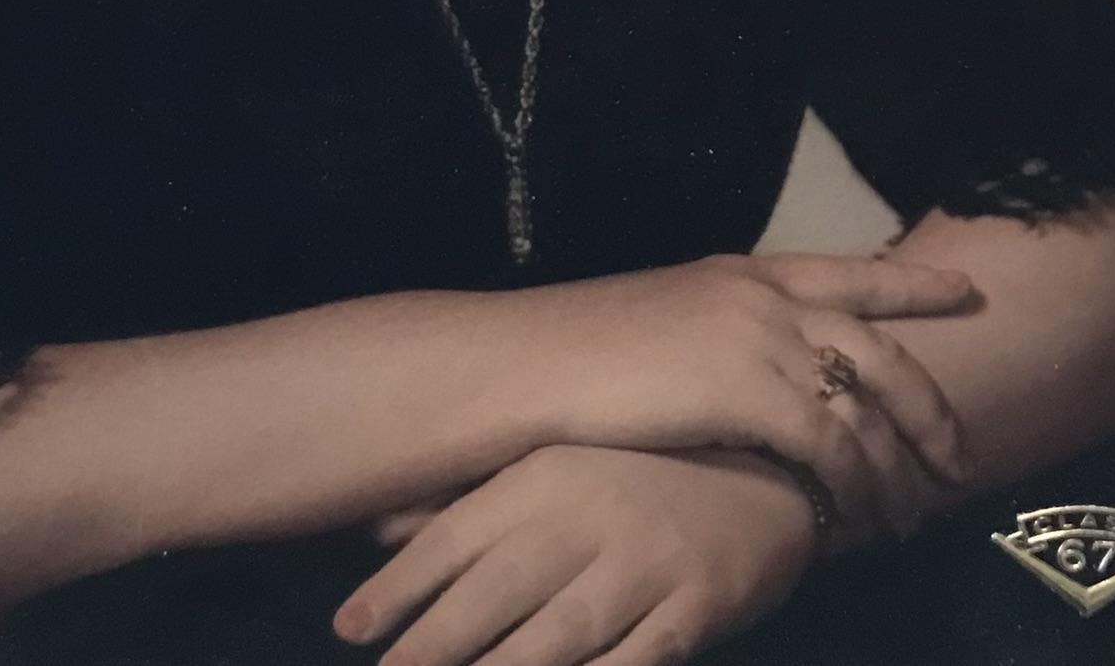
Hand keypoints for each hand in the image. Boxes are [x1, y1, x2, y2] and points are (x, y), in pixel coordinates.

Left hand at [335, 443, 816, 665]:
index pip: (457, 534)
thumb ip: (466, 499)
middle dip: (432, 644)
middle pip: (496, 593)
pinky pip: (633, 664)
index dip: (399, 586)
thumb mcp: (551, 468)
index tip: (347, 629)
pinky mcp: (695, 613)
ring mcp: (646, 566)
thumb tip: (378, 528)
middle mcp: (589, 515)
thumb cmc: (636, 472)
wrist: (767, 471)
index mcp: (547, 473)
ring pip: (557, 637)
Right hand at [503, 251, 977, 540]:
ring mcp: (763, 340)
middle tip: (961, 456)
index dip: (912, 284)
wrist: (533, 364)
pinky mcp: (754, 392)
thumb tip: (755, 376)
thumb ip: (722, 336)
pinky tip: (863, 519)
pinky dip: (858, 487)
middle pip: (881, 346)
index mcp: (744, 272)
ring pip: (867, 405)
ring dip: (899, 466)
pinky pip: (835, 446)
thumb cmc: (580, 351)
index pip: (850, 272)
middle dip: (930, 406)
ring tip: (914, 514)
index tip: (966, 292)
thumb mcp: (668, 321)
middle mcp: (766, 297)